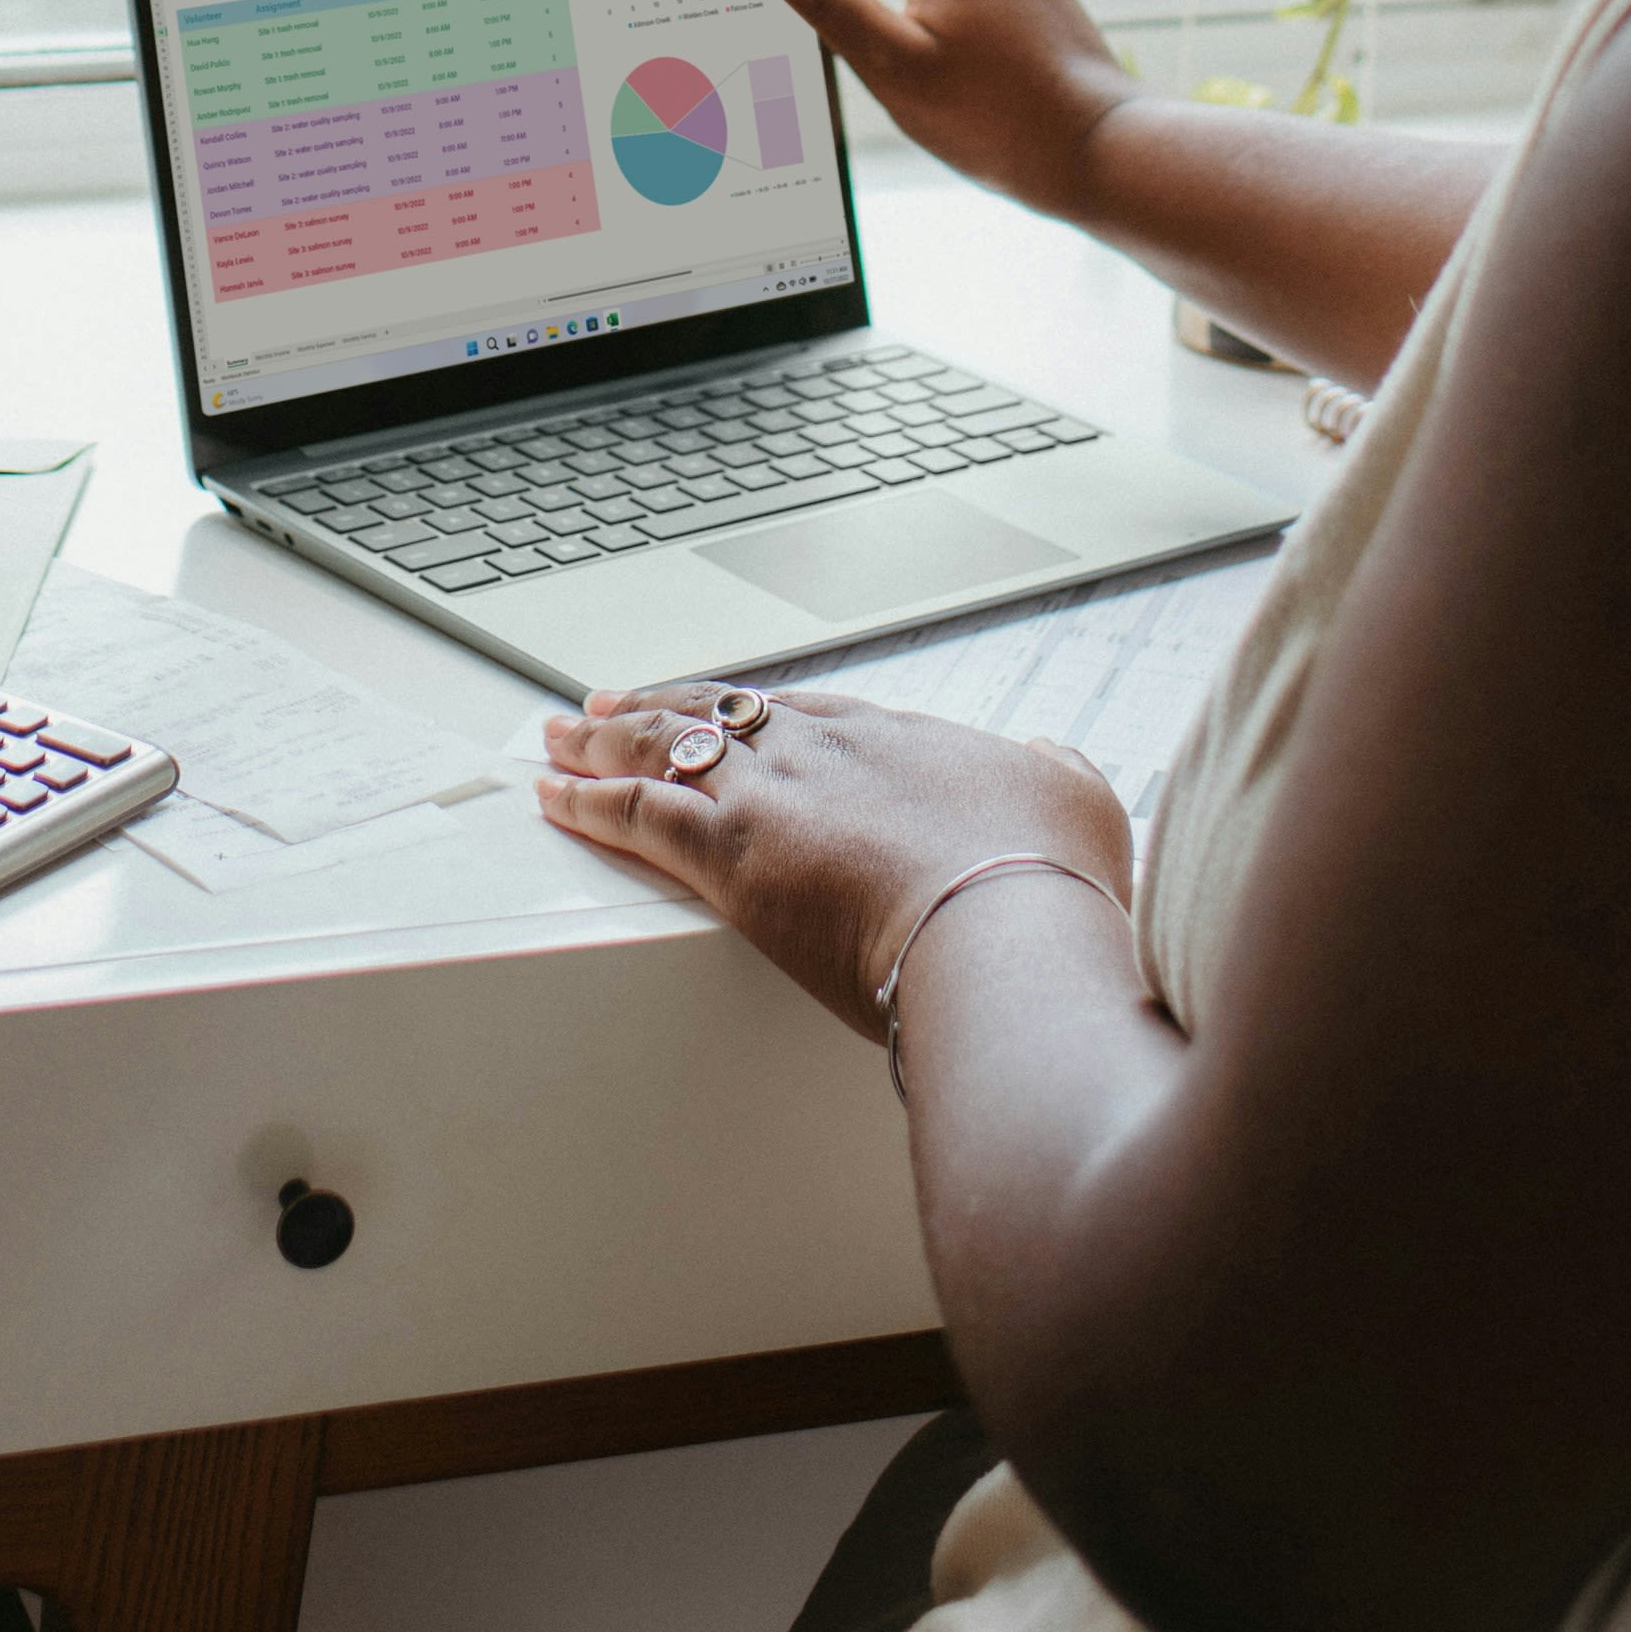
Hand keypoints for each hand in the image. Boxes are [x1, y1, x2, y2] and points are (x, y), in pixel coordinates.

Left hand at [535, 680, 1132, 1042]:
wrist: (1007, 929)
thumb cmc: (1049, 885)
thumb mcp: (1079, 803)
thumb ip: (1057, 774)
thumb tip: (1050, 757)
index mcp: (899, 740)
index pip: (806, 713)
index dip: (755, 710)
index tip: (727, 705)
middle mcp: (824, 752)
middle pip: (721, 714)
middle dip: (661, 706)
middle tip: (612, 702)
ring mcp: (773, 797)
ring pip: (666, 749)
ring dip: (605, 741)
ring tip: (561, 733)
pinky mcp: (732, 855)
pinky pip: (637, 815)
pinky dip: (587, 802)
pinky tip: (551, 795)